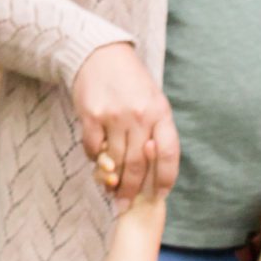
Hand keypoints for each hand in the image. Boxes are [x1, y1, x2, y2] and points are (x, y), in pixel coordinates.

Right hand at [71, 42, 177, 207]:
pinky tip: (97, 160)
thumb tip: (154, 170)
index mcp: (160, 113)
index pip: (168, 154)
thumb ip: (155, 132)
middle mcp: (139, 116)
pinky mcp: (91, 115)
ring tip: (110, 189)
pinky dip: (95, 159)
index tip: (158, 196)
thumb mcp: (153, 102)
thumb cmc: (131, 83)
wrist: (101, 55)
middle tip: (125, 205)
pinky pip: (93, 148)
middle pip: (138, 164)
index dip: (165, 179)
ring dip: (112, 179)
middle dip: (132, 190)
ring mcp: (115, 116)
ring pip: (115, 160)